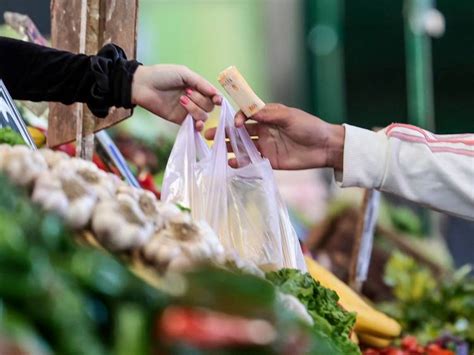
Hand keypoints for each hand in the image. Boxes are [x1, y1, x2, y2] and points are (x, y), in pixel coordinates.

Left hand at [131, 64, 221, 129]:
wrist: (143, 85)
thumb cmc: (162, 75)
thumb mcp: (184, 73)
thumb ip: (201, 83)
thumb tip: (217, 94)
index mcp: (196, 87)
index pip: (212, 96)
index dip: (217, 99)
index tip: (217, 100)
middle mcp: (194, 99)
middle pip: (209, 107)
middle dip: (200, 100)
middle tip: (186, 92)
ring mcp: (187, 111)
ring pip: (203, 116)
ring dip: (195, 108)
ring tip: (181, 99)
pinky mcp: (180, 120)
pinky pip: (194, 126)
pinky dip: (198, 126)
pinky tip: (196, 123)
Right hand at [205, 103, 344, 169]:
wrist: (325, 147)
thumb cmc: (309, 126)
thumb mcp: (289, 116)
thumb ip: (268, 114)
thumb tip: (248, 111)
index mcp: (267, 117)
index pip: (245, 116)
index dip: (236, 119)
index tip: (234, 124)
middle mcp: (263, 131)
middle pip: (239, 132)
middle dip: (224, 132)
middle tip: (208, 135)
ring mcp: (265, 146)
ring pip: (242, 146)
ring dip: (229, 148)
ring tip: (216, 151)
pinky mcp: (269, 161)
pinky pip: (251, 161)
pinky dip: (240, 163)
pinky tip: (231, 164)